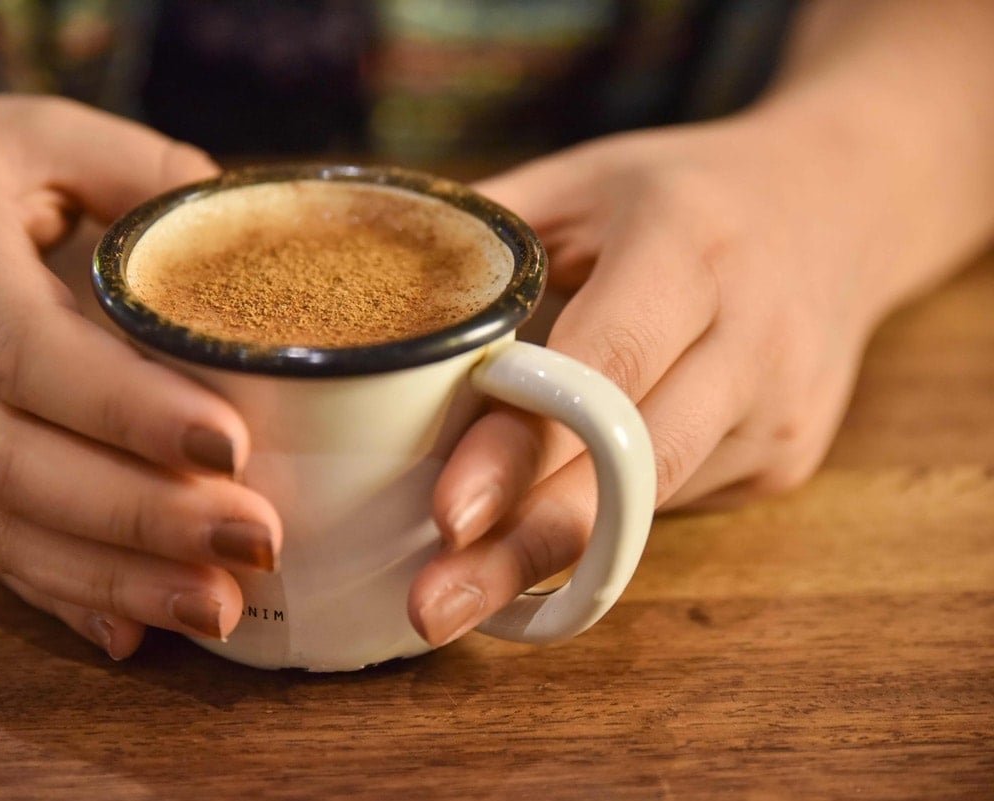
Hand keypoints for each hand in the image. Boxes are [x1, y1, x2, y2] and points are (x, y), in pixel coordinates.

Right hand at [0, 97, 282, 658]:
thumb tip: (246, 224)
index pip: (28, 348)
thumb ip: (136, 166)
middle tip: (256, 538)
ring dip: (111, 578)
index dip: (126, 407)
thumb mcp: (24, 133)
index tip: (229, 444)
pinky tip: (130, 635)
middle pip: (17, 461)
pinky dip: (56, 596)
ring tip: (217, 607)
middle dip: (142, 514)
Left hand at [410, 116, 895, 645]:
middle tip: (433, 606)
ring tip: (462, 597)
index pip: (602, 366)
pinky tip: (541, 532)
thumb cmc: (680, 194)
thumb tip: (373, 304)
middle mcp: (753, 336)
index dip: (522, 447)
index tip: (448, 517)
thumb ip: (486, 239)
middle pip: (630, 469)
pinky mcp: (787, 459)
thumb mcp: (583, 181)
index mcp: (690, 246)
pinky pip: (670, 505)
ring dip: (550, 556)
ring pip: (648, 508)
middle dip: (525, 548)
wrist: (839, 208)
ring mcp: (780, 410)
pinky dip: (599, 522)